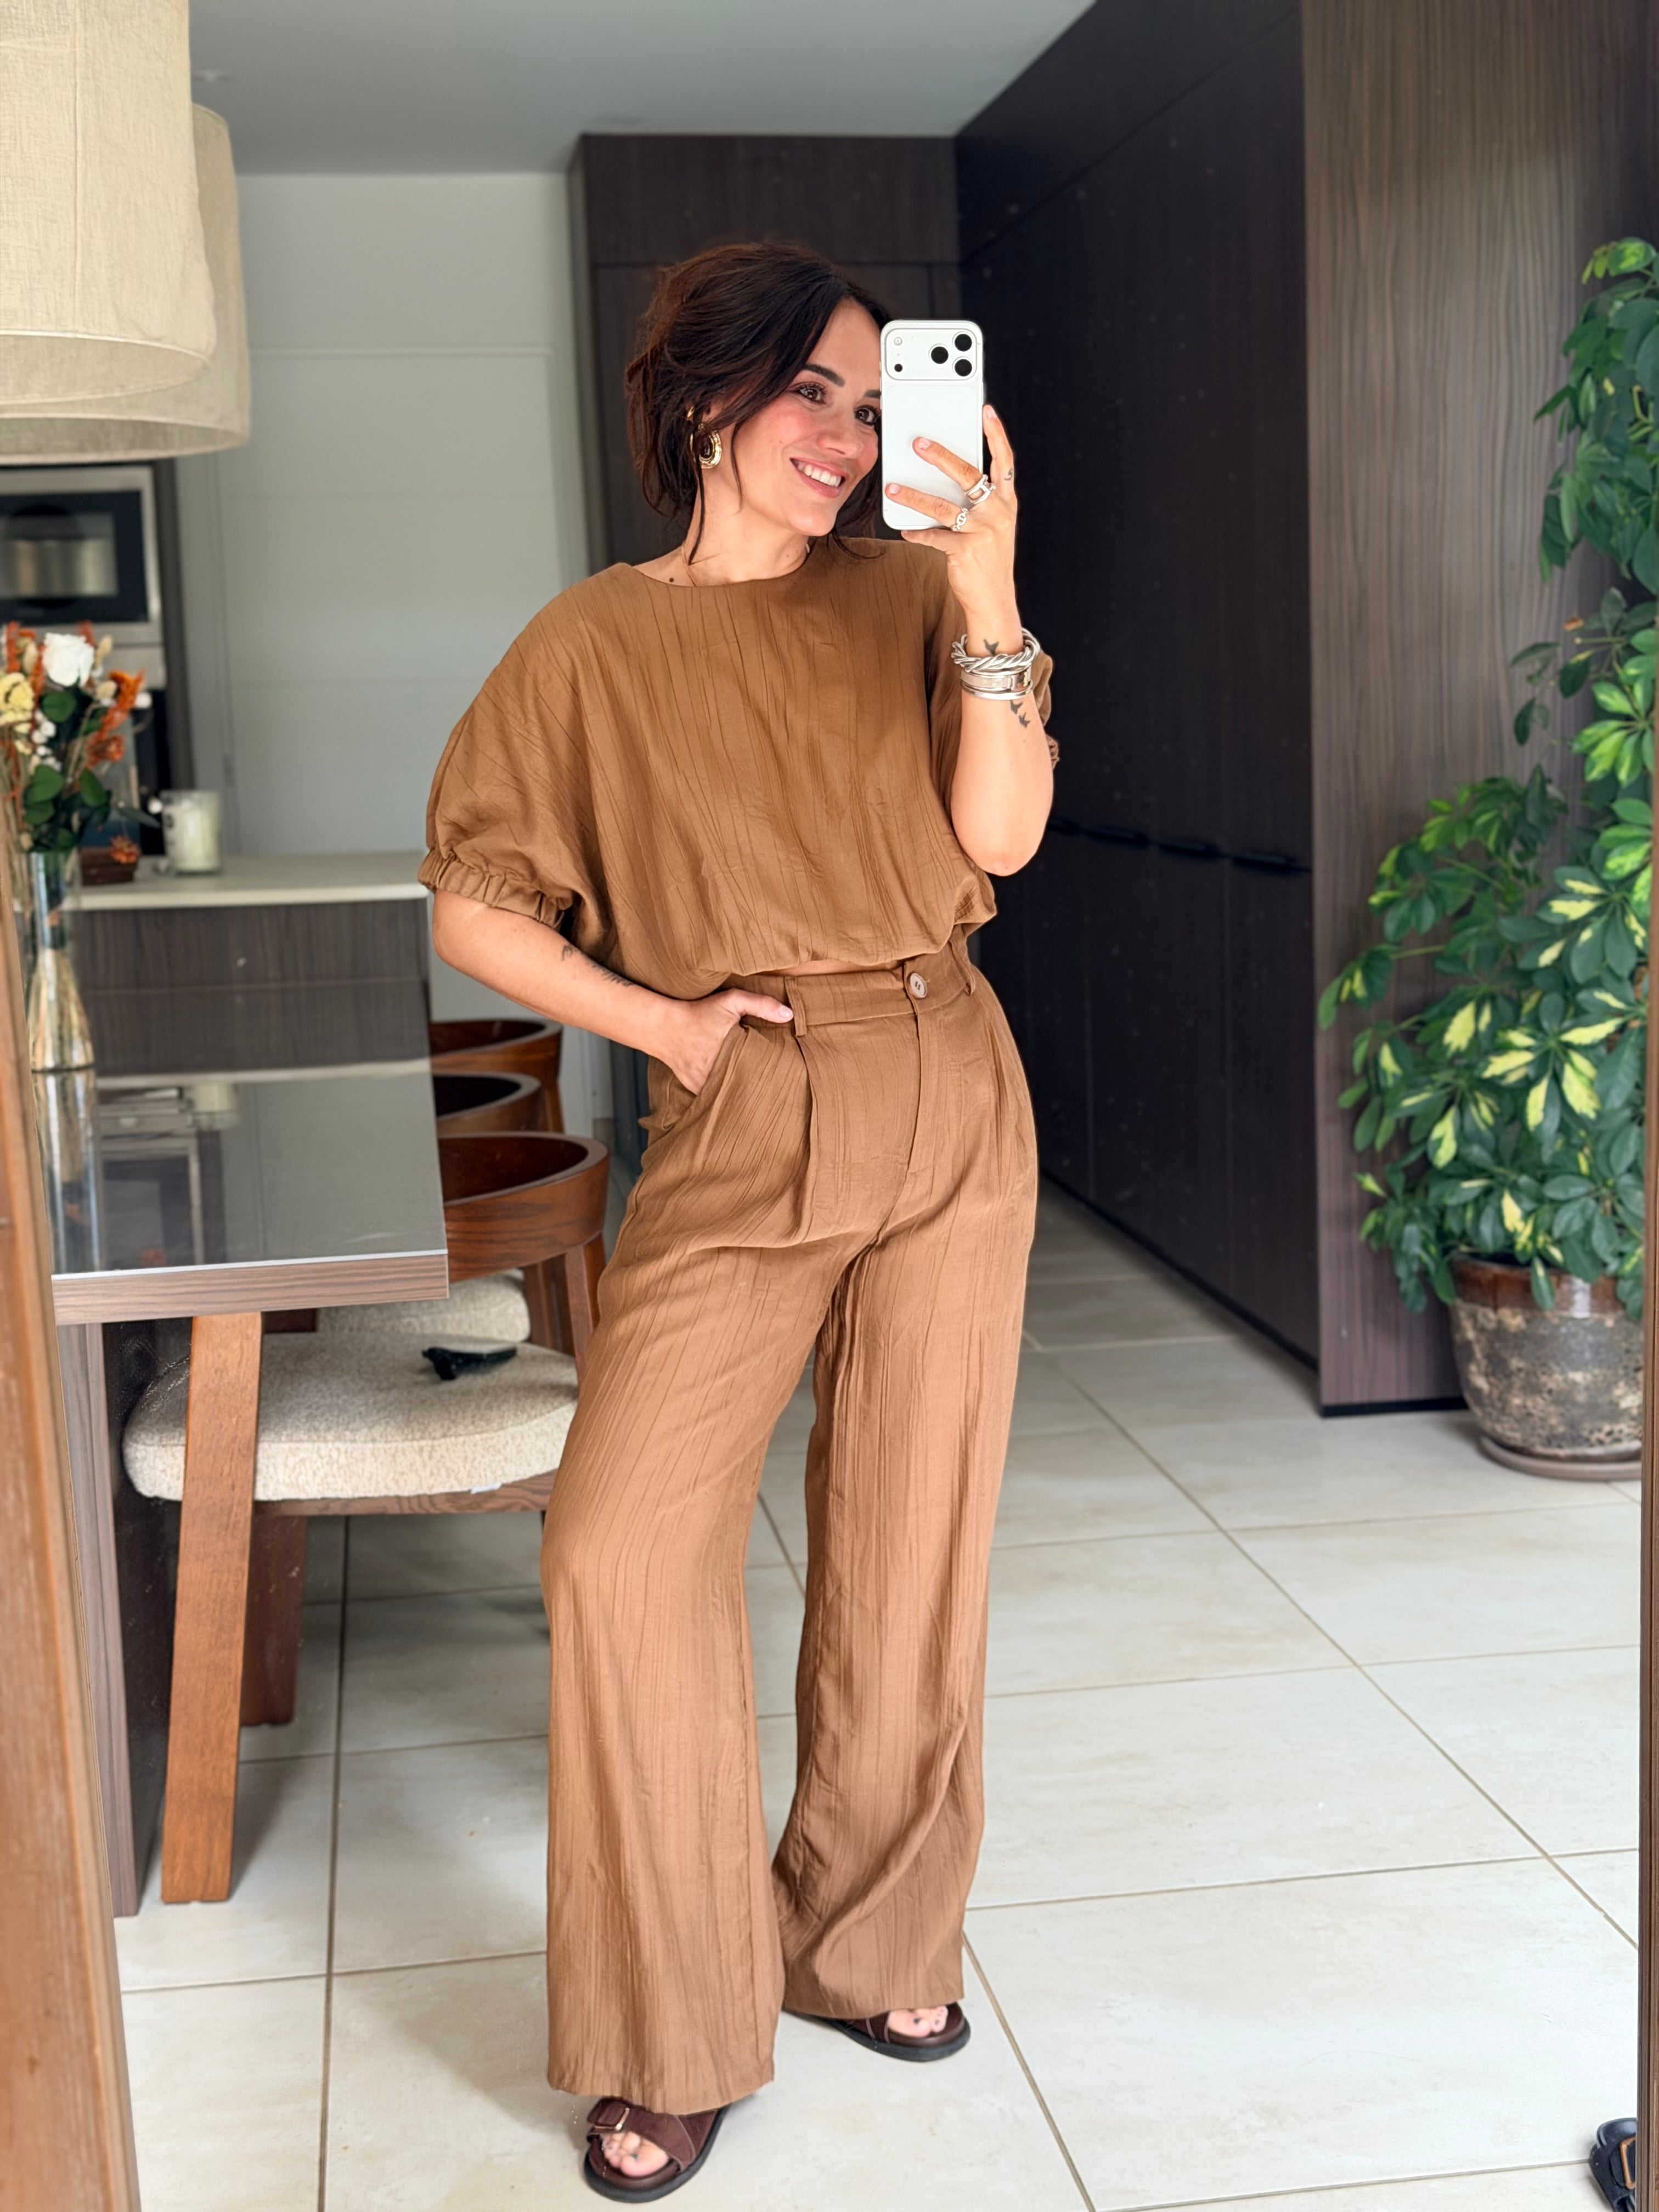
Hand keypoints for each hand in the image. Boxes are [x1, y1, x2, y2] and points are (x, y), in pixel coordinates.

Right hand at [658, 987, 791, 1091]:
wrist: (664, 1028)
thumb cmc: (698, 1012)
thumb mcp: (731, 1000)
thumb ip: (760, 1004)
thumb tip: (789, 1015)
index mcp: (734, 1053)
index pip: (763, 1068)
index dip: (775, 1069)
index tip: (787, 1071)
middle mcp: (721, 1072)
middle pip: (750, 1083)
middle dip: (762, 1083)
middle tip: (779, 1084)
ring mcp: (707, 1084)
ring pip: (733, 1093)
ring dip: (744, 1091)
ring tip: (761, 1092)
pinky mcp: (697, 1090)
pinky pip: (717, 1096)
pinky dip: (725, 1093)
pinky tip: (736, 1091)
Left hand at [885, 404, 1019, 641]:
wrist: (994, 601)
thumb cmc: (989, 560)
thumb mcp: (993, 527)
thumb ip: (978, 503)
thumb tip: (944, 479)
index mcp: (1007, 503)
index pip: (1005, 461)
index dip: (996, 435)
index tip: (986, 411)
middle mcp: (998, 513)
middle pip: (969, 475)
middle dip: (941, 456)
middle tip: (918, 443)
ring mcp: (982, 532)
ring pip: (943, 506)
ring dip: (914, 496)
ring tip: (893, 488)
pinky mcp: (965, 551)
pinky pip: (934, 536)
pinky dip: (917, 533)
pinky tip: (905, 529)